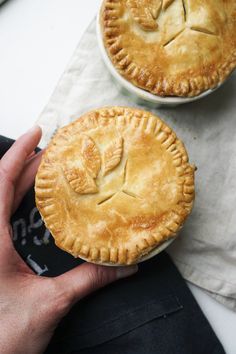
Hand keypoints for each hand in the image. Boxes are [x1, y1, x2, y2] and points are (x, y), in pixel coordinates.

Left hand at [0, 126, 137, 353]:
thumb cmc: (2, 337)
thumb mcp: (49, 304)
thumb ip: (88, 280)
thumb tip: (124, 266)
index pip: (1, 183)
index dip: (18, 154)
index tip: (37, 133)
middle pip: (3, 187)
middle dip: (28, 165)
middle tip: (55, 152)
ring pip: (2, 201)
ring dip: (24, 182)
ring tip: (49, 170)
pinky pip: (3, 218)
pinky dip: (20, 203)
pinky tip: (38, 204)